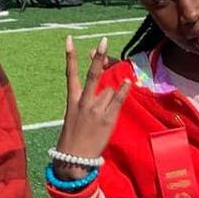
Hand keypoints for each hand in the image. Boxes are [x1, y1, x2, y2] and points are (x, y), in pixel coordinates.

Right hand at [56, 36, 120, 174]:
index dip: (69, 55)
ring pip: (110, 91)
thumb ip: (87, 96)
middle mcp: (84, 102)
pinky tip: (129, 82)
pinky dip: (124, 91)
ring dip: (111, 97)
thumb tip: (103, 82)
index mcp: (72, 100)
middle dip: (98, 57)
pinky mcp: (107, 118)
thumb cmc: (75, 137)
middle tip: (103, 40)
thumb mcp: (75, 114)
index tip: (69, 38)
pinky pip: (118, 100)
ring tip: (102, 115)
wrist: (74, 159)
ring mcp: (95, 110)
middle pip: (93, 74)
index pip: (70, 73)